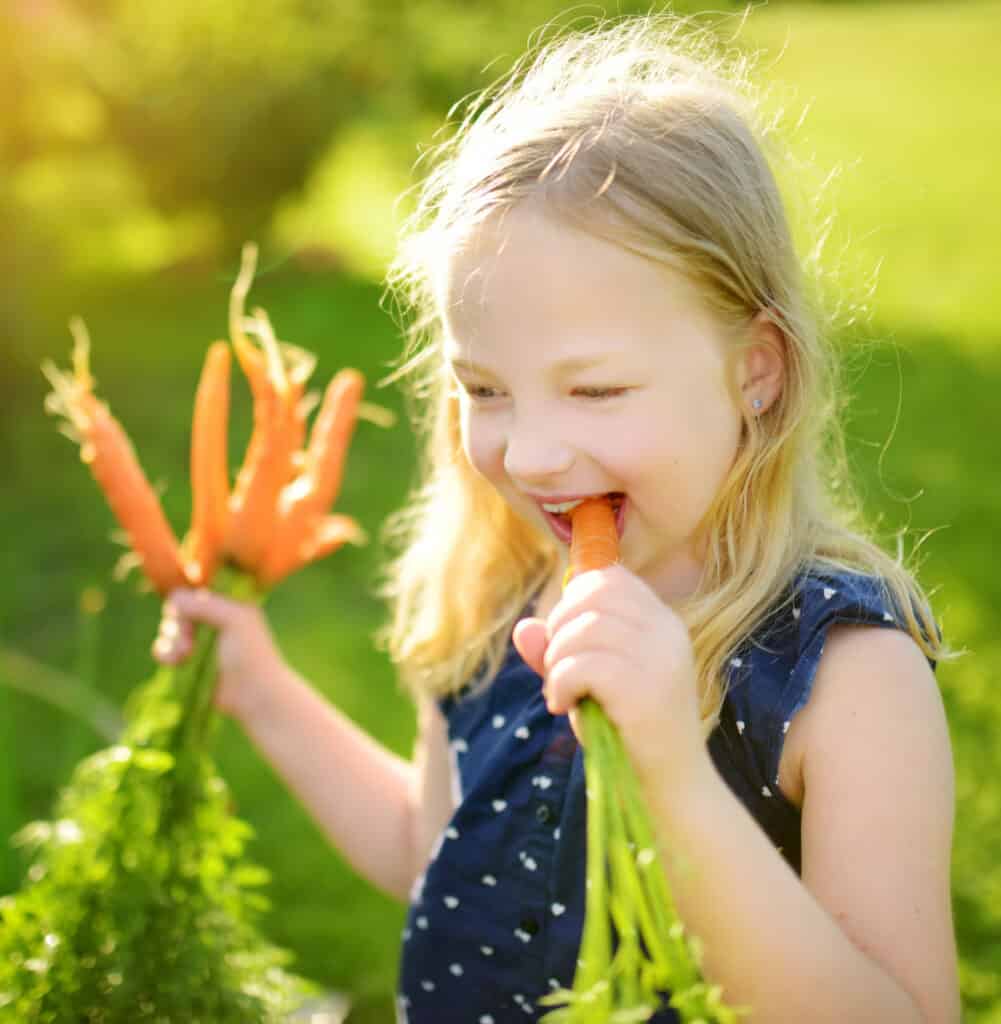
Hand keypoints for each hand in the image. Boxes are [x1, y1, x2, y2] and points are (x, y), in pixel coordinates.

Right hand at [152, 588, 285, 723]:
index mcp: (225, 606)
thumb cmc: (250, 654)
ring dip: (171, 641)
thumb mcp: (234, 620)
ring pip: (168, 630)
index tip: (191, 620)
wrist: (253, 693)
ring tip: (184, 656)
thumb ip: (204, 605)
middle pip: (176, 612)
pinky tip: (174, 663)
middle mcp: (210, 621)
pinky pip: (163, 650)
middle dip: (178, 627)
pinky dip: (163, 653)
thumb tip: (174, 600)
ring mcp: (198, 641)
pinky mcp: (188, 662)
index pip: (191, 595)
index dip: (185, 607)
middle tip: (189, 644)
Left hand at [512, 564, 709, 798]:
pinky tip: (563, 706)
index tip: (565, 637)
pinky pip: (582, 664)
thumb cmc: (627, 733)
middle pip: (593, 592)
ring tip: (560, 691)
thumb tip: (522, 628)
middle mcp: (667, 632)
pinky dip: (560, 683)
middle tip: (557, 667)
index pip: (610, 577)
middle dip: (559, 626)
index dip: (574, 598)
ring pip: (584, 627)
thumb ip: (557, 653)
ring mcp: (660, 660)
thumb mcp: (589, 683)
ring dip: (557, 660)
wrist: (668, 790)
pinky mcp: (645, 690)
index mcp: (662, 622)